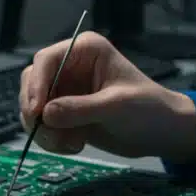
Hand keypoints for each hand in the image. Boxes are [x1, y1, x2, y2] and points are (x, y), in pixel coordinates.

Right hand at [20, 31, 195, 161]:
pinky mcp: (65, 112)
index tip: (36, 111)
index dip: (36, 84)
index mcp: (85, 50)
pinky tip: (75, 145)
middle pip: (33, 83)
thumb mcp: (116, 107)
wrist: (162, 132)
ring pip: (33, 107)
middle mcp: (70, 66)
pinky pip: (43, 124)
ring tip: (71, 143)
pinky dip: (51, 138)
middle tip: (47, 132)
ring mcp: (66, 90)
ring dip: (44, 129)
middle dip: (36, 110)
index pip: (47, 60)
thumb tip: (45, 114)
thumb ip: (80, 109)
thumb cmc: (148, 109)